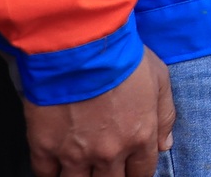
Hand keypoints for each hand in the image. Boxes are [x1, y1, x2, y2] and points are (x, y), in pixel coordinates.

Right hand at [25, 46, 173, 176]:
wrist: (80, 47)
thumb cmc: (122, 57)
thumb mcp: (160, 79)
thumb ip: (165, 115)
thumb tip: (164, 144)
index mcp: (140, 137)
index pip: (142, 173)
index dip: (136, 173)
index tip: (131, 168)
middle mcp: (109, 153)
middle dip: (112, 176)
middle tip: (106, 165)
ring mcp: (75, 154)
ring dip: (83, 176)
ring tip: (83, 165)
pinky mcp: (45, 148)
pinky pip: (46, 175)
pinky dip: (52, 174)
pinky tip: (57, 166)